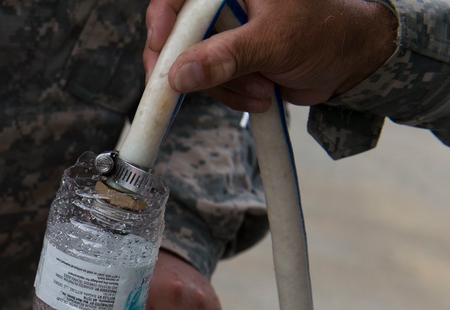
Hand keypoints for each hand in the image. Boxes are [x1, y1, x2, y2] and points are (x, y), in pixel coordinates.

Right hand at [143, 0, 397, 111]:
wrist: (352, 60)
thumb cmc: (326, 32)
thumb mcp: (274, 42)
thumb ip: (225, 57)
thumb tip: (180, 75)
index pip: (177, 0)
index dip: (162, 24)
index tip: (162, 55)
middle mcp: (224, 5)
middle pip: (179, 37)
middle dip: (199, 68)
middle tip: (198, 87)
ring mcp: (226, 35)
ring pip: (194, 67)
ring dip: (224, 87)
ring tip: (261, 88)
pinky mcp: (230, 62)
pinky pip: (210, 84)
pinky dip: (231, 96)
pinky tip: (260, 95)